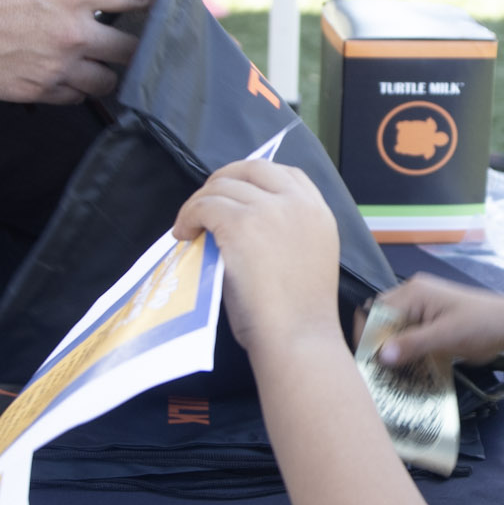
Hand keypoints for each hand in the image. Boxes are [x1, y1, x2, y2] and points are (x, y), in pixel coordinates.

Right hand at [0, 0, 152, 102]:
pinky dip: (76, 89)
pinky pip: (75, 97)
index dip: (154, 2)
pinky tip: (67, 76)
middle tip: (132, 45)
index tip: (160, 5)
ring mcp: (57, 66)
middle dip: (135, 46)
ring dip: (106, 73)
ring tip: (97, 64)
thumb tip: (100, 0)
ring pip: (108, 82)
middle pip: (133, 49)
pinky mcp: (37, 91)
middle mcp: (73, 32)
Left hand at [174, 161, 340, 355]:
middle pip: (253, 168)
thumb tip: (239, 221)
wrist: (297, 336)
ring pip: (223, 186)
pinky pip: (204, 206)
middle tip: (206, 201)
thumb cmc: (299, 315)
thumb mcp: (305, 257)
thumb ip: (284, 232)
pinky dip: (188, 216)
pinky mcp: (241, 224)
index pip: (288, 173)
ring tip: (190, 225)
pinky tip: (184, 234)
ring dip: (200, 202)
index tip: (238, 191)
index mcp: (320, 212)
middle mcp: (298, 203)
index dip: (257, 177)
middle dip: (225, 179)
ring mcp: (269, 210)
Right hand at [370, 273, 503, 367]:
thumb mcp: (447, 336)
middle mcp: (413, 297)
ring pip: (393, 331)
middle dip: (376, 345)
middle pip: (381, 321)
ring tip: (384, 376)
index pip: (376, 312)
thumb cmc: (482, 325)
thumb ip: (413, 344)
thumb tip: (381, 355)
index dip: (367, 336)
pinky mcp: (430, 324)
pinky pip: (408, 337)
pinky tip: (402, 371)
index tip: (364, 364)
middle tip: (372, 373)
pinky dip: (403, 353)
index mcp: (413, 292)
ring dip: (389, 352)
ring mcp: (421, 310)